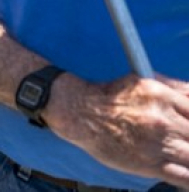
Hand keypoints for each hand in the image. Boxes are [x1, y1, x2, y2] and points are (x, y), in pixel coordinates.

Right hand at [49, 72, 188, 183]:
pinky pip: (184, 177)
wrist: (81, 113)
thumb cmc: (111, 97)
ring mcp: (158, 143)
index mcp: (163, 96)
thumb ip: (174, 88)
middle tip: (185, 138)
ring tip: (184, 154)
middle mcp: (163, 120)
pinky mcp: (151, 164)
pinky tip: (188, 173)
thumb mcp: (143, 82)